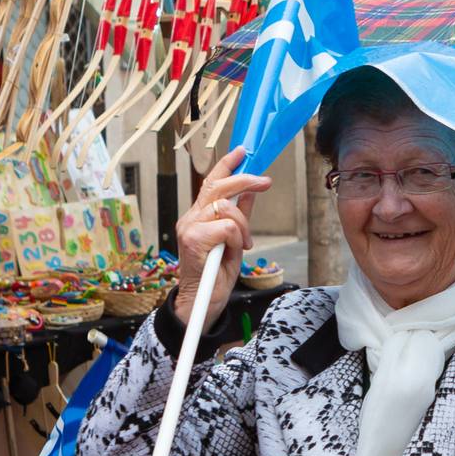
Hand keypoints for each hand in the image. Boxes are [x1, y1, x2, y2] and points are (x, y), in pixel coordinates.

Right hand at [172, 147, 271, 327]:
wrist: (201, 304)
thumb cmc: (215, 275)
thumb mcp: (234, 241)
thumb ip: (240, 216)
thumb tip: (251, 193)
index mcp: (198, 217)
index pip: (210, 183)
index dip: (226, 165)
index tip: (242, 151)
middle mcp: (190, 218)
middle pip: (218, 186)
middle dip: (244, 179)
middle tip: (266, 182)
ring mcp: (189, 228)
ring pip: (225, 207)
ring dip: (243, 224)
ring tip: (244, 244)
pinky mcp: (192, 239)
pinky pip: (226, 226)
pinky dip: (237, 237)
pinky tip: (235, 251)